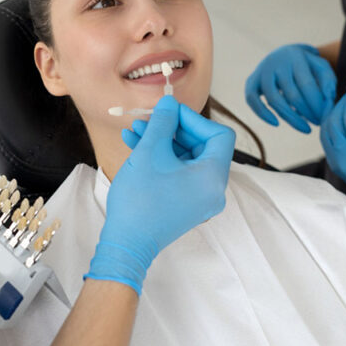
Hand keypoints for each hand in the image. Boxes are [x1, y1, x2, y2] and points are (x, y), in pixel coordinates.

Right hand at [87, 95, 235, 293]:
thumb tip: (169, 103)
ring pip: (187, 159)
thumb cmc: (140, 201)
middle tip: (150, 118)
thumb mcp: (150, 152)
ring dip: (163, 141)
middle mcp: (213, 189)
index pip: (219, 135)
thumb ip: (163, 122)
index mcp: (213, 177)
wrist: (126, 243)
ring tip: (136, 130)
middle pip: (202, 146)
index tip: (170, 113)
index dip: (194, 119)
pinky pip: (180, 173)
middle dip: (173, 128)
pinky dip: (162, 158)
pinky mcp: (187, 204)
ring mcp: (200, 199)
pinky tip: (136, 145)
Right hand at [245, 43, 336, 132]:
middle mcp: (276, 63)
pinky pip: (252, 100)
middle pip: (292, 94)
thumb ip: (328, 81)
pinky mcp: (251, 81)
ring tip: (305, 128)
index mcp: (296, 58)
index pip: (307, 85)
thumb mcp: (320, 66)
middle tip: (317, 123)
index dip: (316, 104)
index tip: (324, 117)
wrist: (282, 54)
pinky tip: (276, 123)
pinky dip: (262, 113)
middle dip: (307, 113)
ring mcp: (262, 72)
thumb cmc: (306, 65)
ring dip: (291, 118)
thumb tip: (328, 100)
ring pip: (274, 100)